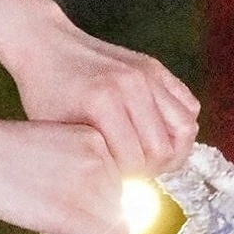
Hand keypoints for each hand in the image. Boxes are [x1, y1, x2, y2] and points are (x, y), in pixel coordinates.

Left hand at [0, 3, 197, 174]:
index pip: (138, 160)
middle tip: (134, 170)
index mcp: (104, 103)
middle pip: (167, 148)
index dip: (128, 177)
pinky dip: (179, 125)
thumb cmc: (45, 92)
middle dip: (152, 168)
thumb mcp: (56, 130)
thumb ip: (89, 157)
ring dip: (172, 148)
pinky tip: (158, 133)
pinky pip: (188, 105)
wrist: (46, 45)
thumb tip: (119, 188)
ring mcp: (148, 74)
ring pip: (186, 127)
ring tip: (150, 155)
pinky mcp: (156, 69)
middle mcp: (132, 86)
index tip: (114, 176)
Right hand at [0, 112, 169, 233]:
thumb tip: (96, 202)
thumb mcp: (52, 147)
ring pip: (120, 221)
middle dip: (128, 224)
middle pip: (127, 201)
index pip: (125, 179)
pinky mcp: (75, 212)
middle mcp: (101, 160)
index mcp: (96, 140)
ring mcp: (90, 185)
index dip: (130, 204)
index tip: (141, 221)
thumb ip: (78, 168)